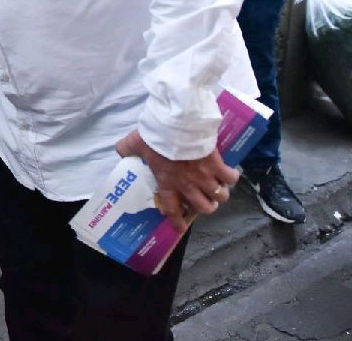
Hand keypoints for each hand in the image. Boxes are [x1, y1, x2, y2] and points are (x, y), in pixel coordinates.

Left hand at [115, 129, 239, 230]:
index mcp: (167, 182)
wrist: (178, 125)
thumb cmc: (157, 136)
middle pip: (204, 207)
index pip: (172, 209)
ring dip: (219, 194)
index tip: (181, 227)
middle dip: (206, 206)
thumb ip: (127, 148)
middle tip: (205, 200)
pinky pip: (230, 178)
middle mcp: (188, 185)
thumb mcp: (136, 142)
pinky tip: (230, 173)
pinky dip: (232, 177)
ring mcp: (205, 177)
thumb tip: (120, 150)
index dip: (177, 221)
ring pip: (219, 196)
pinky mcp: (217, 165)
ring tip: (218, 188)